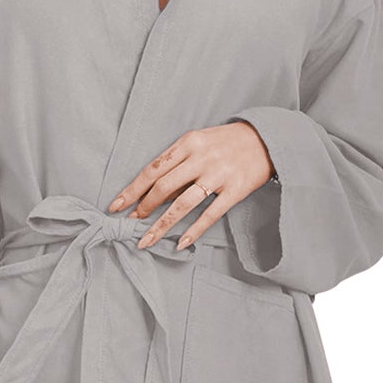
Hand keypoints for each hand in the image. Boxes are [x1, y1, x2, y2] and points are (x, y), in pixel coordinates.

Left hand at [107, 121, 273, 250]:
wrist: (267, 138)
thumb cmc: (225, 142)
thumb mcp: (198, 143)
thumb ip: (177, 164)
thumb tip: (152, 194)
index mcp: (187, 143)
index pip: (152, 170)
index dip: (132, 190)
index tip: (116, 205)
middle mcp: (201, 158)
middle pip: (163, 187)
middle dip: (143, 208)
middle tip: (130, 224)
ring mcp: (218, 175)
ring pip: (183, 204)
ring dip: (161, 225)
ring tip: (146, 240)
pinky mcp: (235, 190)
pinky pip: (210, 214)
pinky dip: (193, 230)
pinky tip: (180, 243)